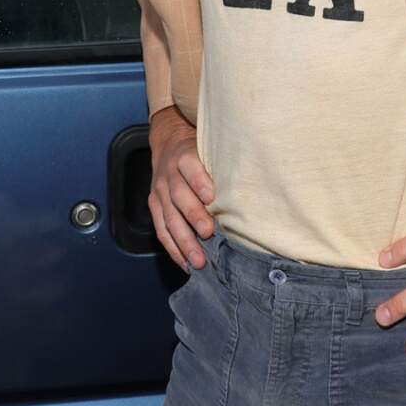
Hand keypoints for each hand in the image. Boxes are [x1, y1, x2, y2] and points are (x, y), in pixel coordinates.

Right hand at [147, 105, 215, 269]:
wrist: (169, 142)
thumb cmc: (199, 150)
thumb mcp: (210, 148)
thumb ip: (222, 165)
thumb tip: (250, 187)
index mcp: (184, 157)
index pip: (190, 167)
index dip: (199, 181)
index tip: (211, 197)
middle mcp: (168, 175)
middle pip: (179, 196)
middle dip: (193, 216)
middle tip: (208, 233)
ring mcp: (159, 192)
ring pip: (169, 218)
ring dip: (184, 241)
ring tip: (198, 260)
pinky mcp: (154, 206)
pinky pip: (161, 231)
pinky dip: (173, 249)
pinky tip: (186, 264)